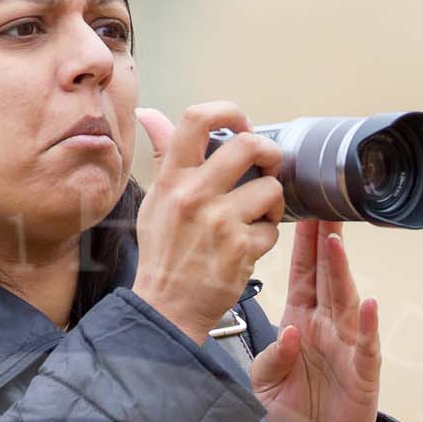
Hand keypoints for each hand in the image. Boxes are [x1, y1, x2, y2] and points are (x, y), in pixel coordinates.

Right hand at [130, 102, 284, 346]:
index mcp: (172, 180)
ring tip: (258, 216)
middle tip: (268, 165)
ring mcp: (220, 223)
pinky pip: (273, 230)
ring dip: (272, 201)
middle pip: (249, 145)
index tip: (242, 123)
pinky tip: (249, 246)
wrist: (166, 310)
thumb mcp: (155, 201)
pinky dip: (267, 237)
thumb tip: (149, 114)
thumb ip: (164, 157)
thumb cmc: (162, 256)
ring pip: (271, 188)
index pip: (197, 119)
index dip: (229, 111)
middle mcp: (195, 196)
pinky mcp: (241, 250)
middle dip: (269, 152)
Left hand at [249, 219, 384, 421]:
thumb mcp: (263, 385)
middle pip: (328, 275)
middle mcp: (326, 325)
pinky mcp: (362, 370)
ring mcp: (347, 344)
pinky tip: (369, 304)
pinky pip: (366, 344)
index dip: (304, 244)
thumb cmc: (295, 409)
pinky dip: (368, 325)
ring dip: (343, 271)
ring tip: (337, 242)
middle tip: (324, 202)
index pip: (303, 274)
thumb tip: (286, 334)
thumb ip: (268, 358)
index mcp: (301, 320)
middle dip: (326, 241)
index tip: (303, 209)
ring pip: (346, 300)